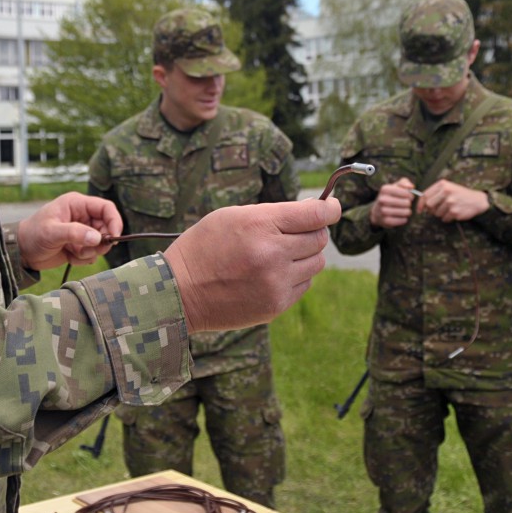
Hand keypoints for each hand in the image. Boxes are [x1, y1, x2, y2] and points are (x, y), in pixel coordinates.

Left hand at [14, 192, 121, 271]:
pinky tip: (69, 256)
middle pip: (106, 227)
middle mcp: (82, 216)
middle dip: (100, 241)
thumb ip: (75, 233)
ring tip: (73, 252)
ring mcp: (82, 232)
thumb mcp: (52, 232)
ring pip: (100, 243)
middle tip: (88, 250)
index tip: (114, 237)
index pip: (106, 208)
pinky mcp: (80, 246)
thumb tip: (98, 237)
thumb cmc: (33, 235)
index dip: (114, 221)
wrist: (21, 252)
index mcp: (77, 204)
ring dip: (90, 251)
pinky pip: (92, 254)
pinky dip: (83, 258)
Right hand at [164, 198, 338, 332]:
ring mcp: (275, 283)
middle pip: (319, 239)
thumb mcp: (233, 216)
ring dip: (305, 255)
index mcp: (260, 225)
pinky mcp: (276, 305)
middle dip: (312, 231)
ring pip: (317, 263)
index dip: (330, 209)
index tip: (331, 207)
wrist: (179, 292)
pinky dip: (295, 276)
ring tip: (280, 255)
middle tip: (294, 232)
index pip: (316, 216)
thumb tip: (314, 211)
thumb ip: (274, 213)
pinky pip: (304, 285)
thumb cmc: (204, 246)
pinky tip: (272, 274)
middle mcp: (272, 254)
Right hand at [370, 178, 415, 227]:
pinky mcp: (385, 220)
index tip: (410, 197)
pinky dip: (404, 219)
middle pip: (406, 202)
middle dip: (409, 204)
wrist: (377, 211)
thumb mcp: (396, 186)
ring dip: (408, 212)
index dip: (411, 195)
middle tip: (408, 204)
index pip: (406, 192)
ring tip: (407, 211)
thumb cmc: (391, 196)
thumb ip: (404, 183)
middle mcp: (382, 199)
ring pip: (404, 212)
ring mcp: (382, 210)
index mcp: (385, 189)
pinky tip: (403, 217)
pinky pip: (400, 220)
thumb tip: (411, 187)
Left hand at [417, 179, 489, 221]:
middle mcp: (446, 192)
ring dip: (441, 214)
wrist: (477, 200)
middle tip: (436, 210)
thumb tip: (422, 205)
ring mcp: (450, 202)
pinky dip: (447, 218)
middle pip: (429, 205)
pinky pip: (444, 219)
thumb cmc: (460, 194)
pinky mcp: (454, 212)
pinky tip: (454, 213)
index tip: (419, 210)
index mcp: (443, 184)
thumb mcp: (448, 187)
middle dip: (431, 210)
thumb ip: (435, 193)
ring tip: (449, 209)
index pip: (425, 195)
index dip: (420, 204)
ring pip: (436, 213)